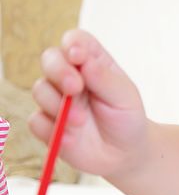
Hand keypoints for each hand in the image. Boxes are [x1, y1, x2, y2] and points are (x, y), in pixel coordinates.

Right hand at [29, 29, 148, 176]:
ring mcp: (56, 99)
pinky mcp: (47, 123)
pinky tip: (71, 137)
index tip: (79, 57)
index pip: (75, 41)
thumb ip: (103, 78)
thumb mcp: (124, 97)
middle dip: (58, 71)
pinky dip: (52, 129)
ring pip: (40, 89)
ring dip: (59, 106)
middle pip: (50, 59)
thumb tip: (82, 59)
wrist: (125, 153)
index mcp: (92, 63)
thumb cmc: (127, 118)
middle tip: (75, 88)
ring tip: (81, 121)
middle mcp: (70, 76)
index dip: (72, 44)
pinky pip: (36, 120)